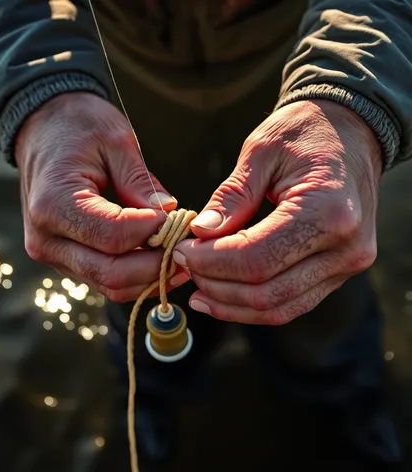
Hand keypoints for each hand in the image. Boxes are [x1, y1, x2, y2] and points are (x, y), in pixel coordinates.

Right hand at [16, 92, 188, 301]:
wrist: (42, 128)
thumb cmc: (77, 126)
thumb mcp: (115, 140)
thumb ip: (140, 183)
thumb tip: (169, 216)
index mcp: (54, 204)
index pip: (114, 237)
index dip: (154, 233)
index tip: (179, 219)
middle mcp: (46, 238)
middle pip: (112, 273)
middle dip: (156, 265)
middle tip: (186, 247)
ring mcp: (51, 252)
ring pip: (110, 285)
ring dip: (148, 276)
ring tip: (177, 254)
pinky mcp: (62, 258)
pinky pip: (103, 279)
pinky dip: (134, 275)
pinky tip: (157, 257)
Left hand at [174, 99, 382, 323]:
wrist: (351, 133)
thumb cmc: (305, 133)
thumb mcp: (261, 152)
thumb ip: (231, 198)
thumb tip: (199, 234)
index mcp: (328, 212)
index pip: (256, 259)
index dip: (210, 261)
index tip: (180, 250)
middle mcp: (346, 248)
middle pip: (266, 292)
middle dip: (215, 285)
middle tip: (184, 265)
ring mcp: (346, 265)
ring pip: (278, 307)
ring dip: (231, 304)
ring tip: (198, 289)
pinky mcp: (339, 272)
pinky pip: (291, 303)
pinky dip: (253, 304)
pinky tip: (224, 295)